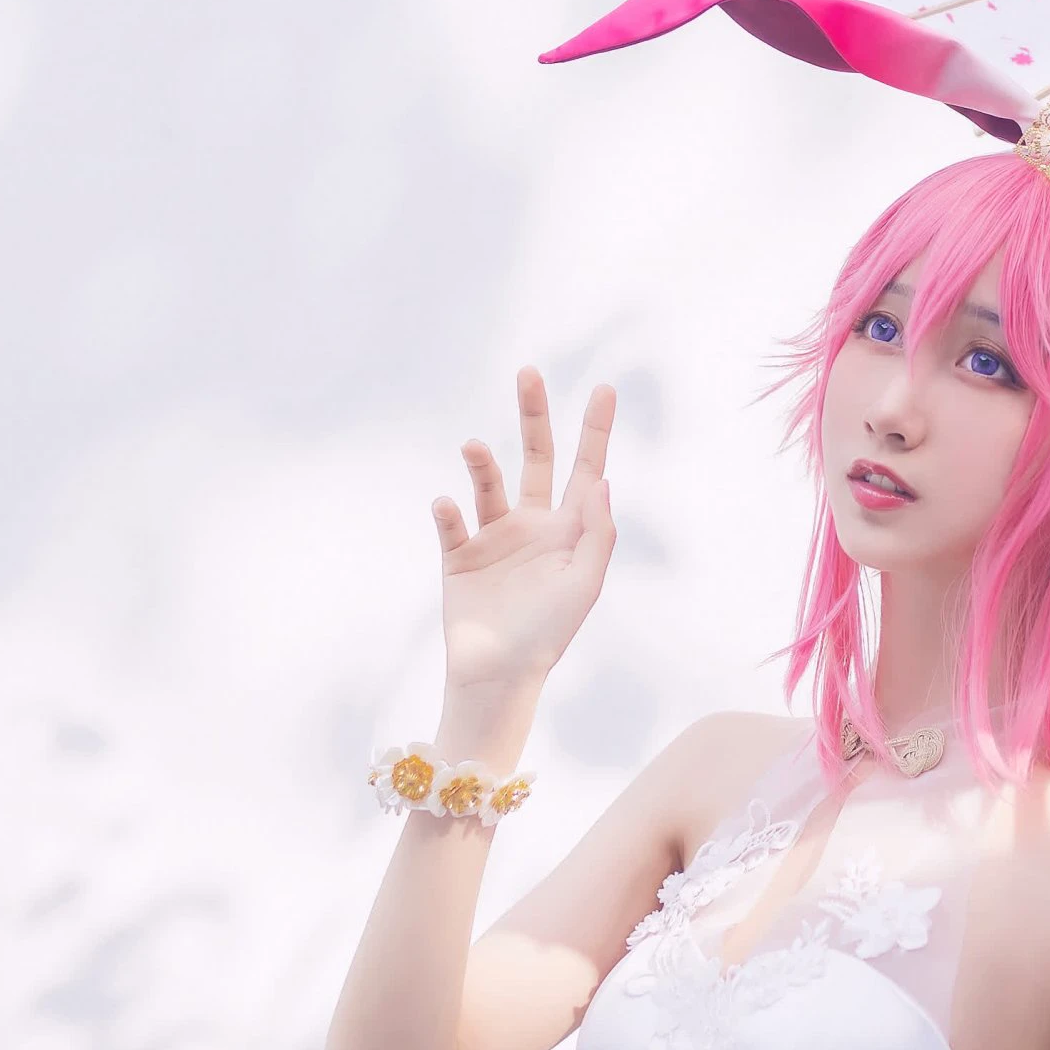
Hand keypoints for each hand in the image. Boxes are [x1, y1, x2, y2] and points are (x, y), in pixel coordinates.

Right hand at [432, 367, 617, 694]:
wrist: (499, 677)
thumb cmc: (549, 635)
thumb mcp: (584, 584)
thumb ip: (597, 532)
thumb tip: (600, 478)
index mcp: (568, 530)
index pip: (584, 469)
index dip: (595, 430)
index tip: (603, 388)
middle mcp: (532, 525)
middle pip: (535, 458)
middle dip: (534, 416)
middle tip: (528, 372)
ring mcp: (494, 539)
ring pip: (488, 484)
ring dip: (481, 463)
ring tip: (474, 447)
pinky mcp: (458, 558)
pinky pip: (452, 525)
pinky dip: (448, 512)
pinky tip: (446, 505)